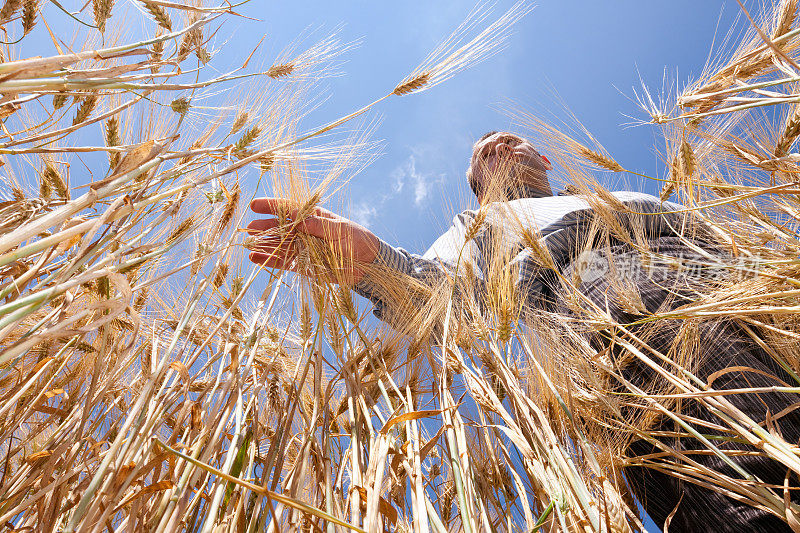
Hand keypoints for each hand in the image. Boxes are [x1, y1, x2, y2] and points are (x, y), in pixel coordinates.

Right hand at [247, 197, 379, 285]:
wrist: (368, 263)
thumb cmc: (357, 239)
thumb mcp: (340, 228)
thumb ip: (318, 225)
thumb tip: (296, 218)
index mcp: (313, 217)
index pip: (288, 208)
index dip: (271, 206)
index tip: (255, 205)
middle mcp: (304, 232)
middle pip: (279, 228)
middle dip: (263, 227)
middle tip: (249, 228)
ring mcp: (302, 248)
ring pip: (278, 246)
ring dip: (263, 245)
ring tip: (248, 245)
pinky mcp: (303, 265)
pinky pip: (283, 263)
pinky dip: (270, 261)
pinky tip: (256, 258)